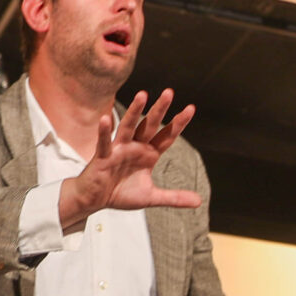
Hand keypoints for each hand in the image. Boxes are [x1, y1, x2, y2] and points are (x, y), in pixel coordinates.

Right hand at [59, 87, 200, 230]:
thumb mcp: (151, 197)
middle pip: (149, 125)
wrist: (96, 200)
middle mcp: (135, 147)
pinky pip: (104, 142)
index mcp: (148, 154)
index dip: (178, 123)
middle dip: (159, 110)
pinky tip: (106, 119)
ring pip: (128, 127)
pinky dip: (105, 131)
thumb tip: (198, 201)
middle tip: (169, 93)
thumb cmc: (121, 193)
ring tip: (142, 95)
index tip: (191, 108)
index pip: (167, 136)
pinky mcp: (103, 156)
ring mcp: (119, 149)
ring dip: (134, 111)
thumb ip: (174, 197)